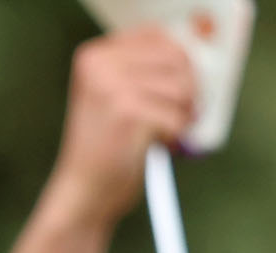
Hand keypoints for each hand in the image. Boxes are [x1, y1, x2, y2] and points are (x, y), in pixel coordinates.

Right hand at [40, 27, 197, 229]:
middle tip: (177, 115)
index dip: (178, 63)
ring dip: (181, 117)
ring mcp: (112, 89)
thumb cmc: (104, 149)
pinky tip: (152, 147)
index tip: (173, 90)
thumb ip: (144, 70)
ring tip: (162, 134)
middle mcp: (99, 66)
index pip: (158, 36)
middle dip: (187, 91)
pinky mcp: (128, 115)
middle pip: (176, 59)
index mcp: (94, 56)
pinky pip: (177, 118)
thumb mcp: (115, 97)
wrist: (82, 194)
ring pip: (182, 89)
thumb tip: (193, 55)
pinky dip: (173, 138)